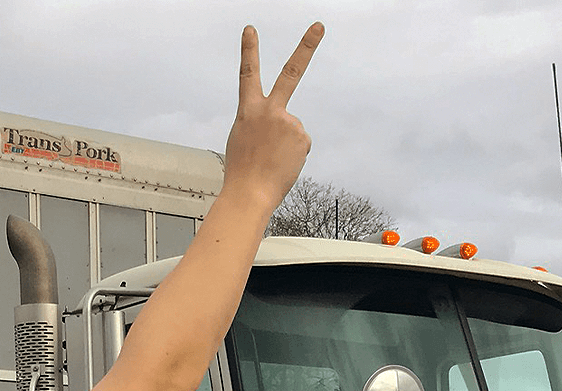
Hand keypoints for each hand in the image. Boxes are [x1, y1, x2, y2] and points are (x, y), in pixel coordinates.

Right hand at [221, 23, 323, 211]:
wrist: (249, 193)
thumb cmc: (242, 170)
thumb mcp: (242, 138)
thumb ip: (260, 122)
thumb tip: (283, 126)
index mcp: (248, 110)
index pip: (247, 73)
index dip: (249, 50)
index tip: (250, 30)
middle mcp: (269, 110)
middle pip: (290, 72)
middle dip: (306, 46)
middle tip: (319, 26)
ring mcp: (288, 122)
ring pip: (293, 129)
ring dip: (286, 145)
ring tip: (272, 159)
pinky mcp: (303, 136)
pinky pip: (301, 143)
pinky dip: (293, 155)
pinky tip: (282, 164)